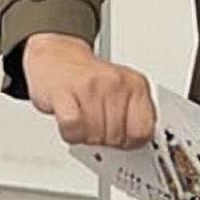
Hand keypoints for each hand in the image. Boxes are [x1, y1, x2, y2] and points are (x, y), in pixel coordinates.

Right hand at [23, 34, 156, 149]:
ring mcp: (91, 87)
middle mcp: (115, 83)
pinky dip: (71, 132)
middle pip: (117, 137)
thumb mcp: (121, 91)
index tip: (122, 139)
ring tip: (83, 121)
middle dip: (105, 140)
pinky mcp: (64, 92)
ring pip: (96, 135)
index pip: (143, 130)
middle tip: (96, 127)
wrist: (56, 56)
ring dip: (86, 136)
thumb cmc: (89, 78)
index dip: (130, 142)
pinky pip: (74, 127)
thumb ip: (132, 117)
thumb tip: (134, 143)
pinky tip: (70, 123)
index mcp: (136, 85)